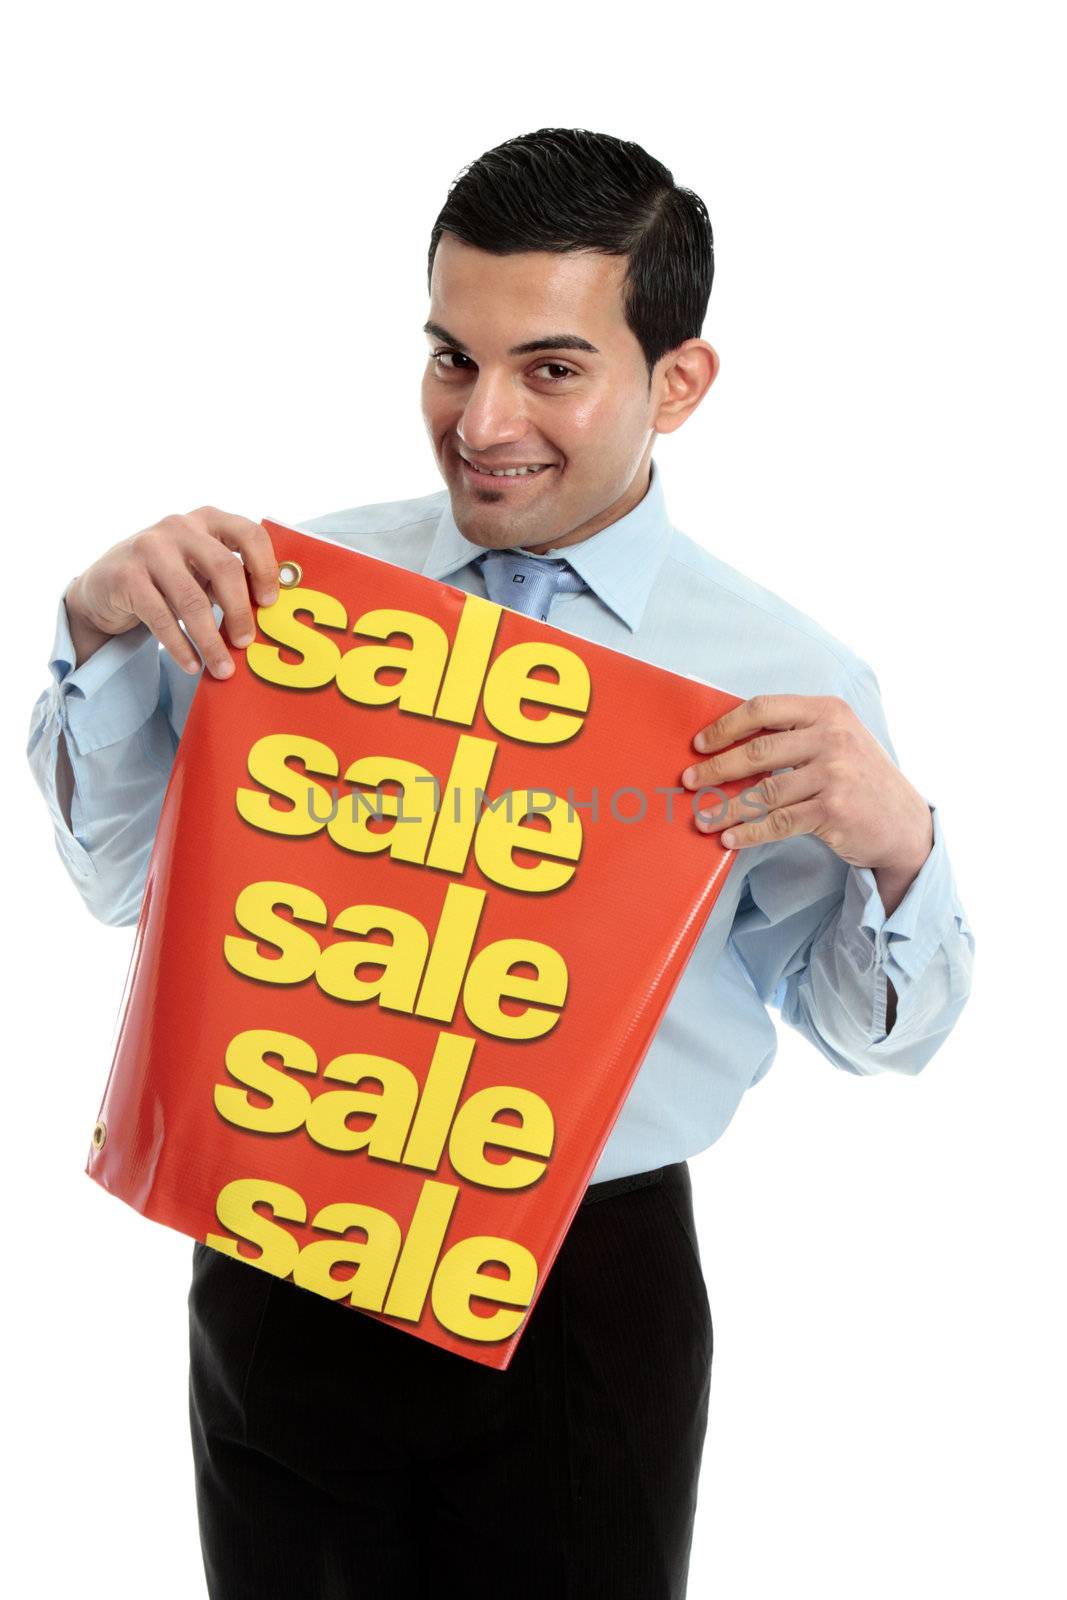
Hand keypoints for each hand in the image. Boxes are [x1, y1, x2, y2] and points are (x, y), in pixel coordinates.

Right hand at [63, 507, 278, 678]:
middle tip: (246, 644)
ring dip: (211, 641)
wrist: (106, 583)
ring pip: (192, 600)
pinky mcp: (127, 576)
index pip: (249, 534)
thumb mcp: (202, 569)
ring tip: (222, 668)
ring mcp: (150, 548)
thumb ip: (233, 580)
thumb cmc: (170, 578)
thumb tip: (270, 616)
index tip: (270, 603)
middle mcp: (180, 527)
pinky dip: (180, 646)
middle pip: (224, 568)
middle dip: (240, 612)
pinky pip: (161, 618)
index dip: (265, 569)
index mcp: (208, 520)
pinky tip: (192, 665)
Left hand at [682, 694, 933, 885]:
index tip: (700, 744)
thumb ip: (796, 733)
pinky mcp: (833, 811)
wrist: (905, 823)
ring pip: (762, 792)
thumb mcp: (839, 739)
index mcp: (828, 712)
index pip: (764, 708)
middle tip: (689, 781)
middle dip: (716, 768)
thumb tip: (730, 742)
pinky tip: (729, 840)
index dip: (726, 725)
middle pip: (758, 750)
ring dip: (724, 807)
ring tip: (701, 818)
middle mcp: (832, 738)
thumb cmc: (861, 778)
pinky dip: (749, 833)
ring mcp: (834, 775)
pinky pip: (778, 822)